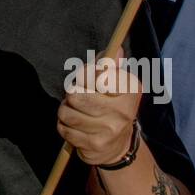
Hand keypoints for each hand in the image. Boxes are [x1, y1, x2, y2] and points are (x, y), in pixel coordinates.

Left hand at [57, 46, 141, 165]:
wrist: (118, 145)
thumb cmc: (112, 105)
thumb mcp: (115, 82)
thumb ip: (110, 64)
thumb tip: (115, 49)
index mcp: (130, 90)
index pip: (97, 74)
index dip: (83, 74)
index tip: (85, 79)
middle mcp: (123, 111)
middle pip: (76, 94)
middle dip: (71, 94)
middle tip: (76, 96)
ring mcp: (109, 131)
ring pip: (67, 112)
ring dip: (65, 110)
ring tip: (74, 111)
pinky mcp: (95, 146)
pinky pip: (65, 129)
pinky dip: (64, 126)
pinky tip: (74, 126)